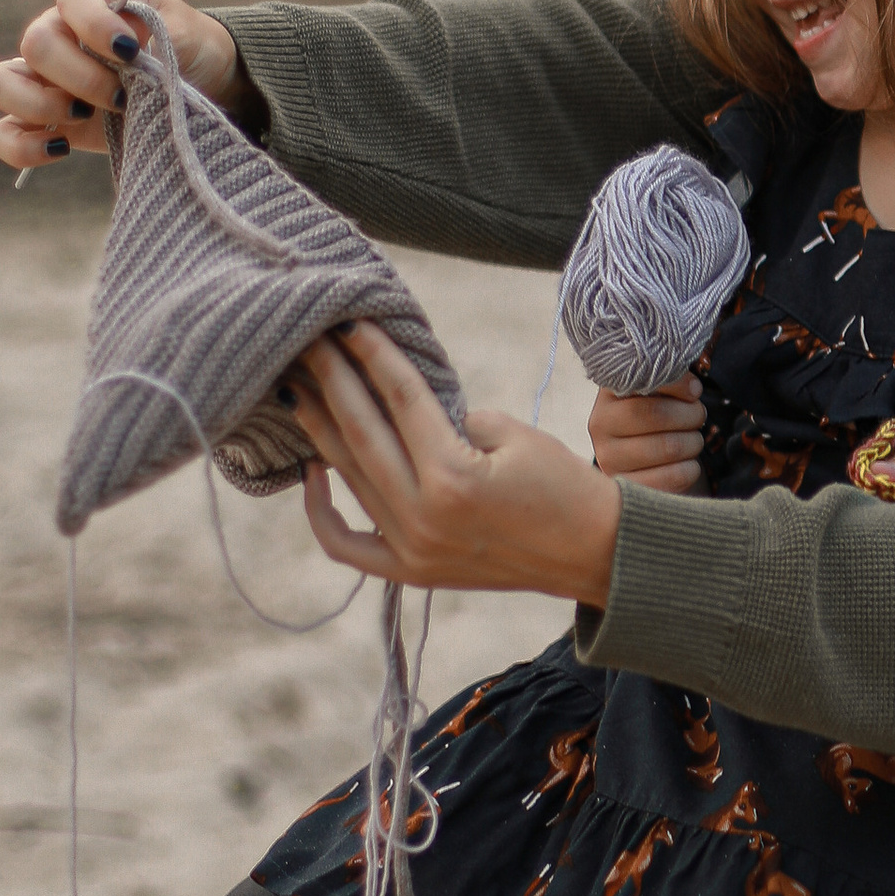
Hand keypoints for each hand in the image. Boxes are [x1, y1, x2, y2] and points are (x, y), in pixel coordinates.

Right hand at [0, 0, 241, 174]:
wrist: (201, 85)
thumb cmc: (189, 48)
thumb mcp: (186, 34)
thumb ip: (158, 34)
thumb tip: (126, 50)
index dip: (95, 25)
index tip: (130, 51)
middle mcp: (59, 31)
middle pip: (35, 44)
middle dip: (81, 77)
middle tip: (122, 97)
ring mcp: (45, 77)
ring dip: (39, 104)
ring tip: (84, 115)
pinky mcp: (44, 121)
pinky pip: (2, 133)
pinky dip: (21, 146)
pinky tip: (62, 147)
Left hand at [291, 324, 622, 605]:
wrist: (597, 554)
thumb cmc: (567, 487)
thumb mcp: (517, 435)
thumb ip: (455, 418)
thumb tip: (408, 409)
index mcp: (452, 478)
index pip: (400, 399)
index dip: (373, 354)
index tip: (348, 321)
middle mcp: (422, 517)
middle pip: (360, 433)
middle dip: (331, 379)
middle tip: (305, 340)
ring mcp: (412, 550)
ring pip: (347, 479)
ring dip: (317, 430)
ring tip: (297, 388)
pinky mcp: (412, 573)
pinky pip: (346, 546)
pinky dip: (320, 511)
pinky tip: (311, 471)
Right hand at [589, 376, 705, 493]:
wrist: (642, 456)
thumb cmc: (655, 413)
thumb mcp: (657, 390)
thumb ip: (670, 378)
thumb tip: (692, 388)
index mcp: (608, 393)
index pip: (645, 383)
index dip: (679, 385)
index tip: (695, 391)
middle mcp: (600, 425)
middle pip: (657, 415)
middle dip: (690, 414)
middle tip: (698, 415)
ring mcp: (608, 459)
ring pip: (668, 447)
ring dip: (693, 442)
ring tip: (693, 440)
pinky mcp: (626, 486)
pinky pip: (672, 477)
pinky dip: (690, 469)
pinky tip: (688, 463)